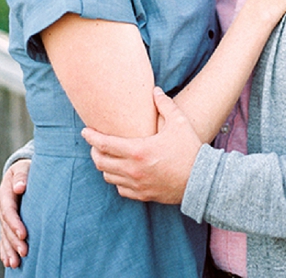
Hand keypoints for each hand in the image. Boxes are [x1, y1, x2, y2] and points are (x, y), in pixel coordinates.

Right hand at [0, 159, 29, 267]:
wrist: (21, 171)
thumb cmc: (26, 168)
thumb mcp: (23, 168)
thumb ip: (21, 176)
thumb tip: (20, 187)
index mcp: (4, 193)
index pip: (9, 211)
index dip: (15, 223)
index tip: (23, 235)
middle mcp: (1, 207)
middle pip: (6, 227)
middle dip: (14, 241)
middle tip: (24, 252)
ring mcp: (2, 216)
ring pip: (4, 235)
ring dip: (9, 250)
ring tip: (15, 263)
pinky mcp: (6, 222)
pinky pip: (4, 238)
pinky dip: (5, 250)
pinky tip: (8, 261)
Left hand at [81, 88, 201, 203]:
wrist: (201, 181)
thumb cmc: (189, 150)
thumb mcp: (178, 122)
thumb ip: (164, 105)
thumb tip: (154, 91)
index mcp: (138, 150)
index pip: (105, 144)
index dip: (91, 137)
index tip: (85, 131)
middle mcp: (133, 170)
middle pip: (101, 162)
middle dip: (94, 151)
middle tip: (95, 143)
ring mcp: (137, 184)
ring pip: (108, 177)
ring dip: (105, 166)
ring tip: (107, 156)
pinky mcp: (143, 195)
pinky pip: (121, 190)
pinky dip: (117, 180)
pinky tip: (122, 172)